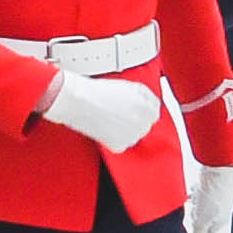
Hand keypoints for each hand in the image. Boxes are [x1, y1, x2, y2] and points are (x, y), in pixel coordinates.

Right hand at [41, 69, 165, 152]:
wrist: (79, 101)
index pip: (154, 111)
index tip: (131, 108)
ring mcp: (133, 135)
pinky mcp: (120, 145)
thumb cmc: (98, 91)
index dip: (141, 109)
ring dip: (124, 130)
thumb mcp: (128, 87)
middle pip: (144, 124)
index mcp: (148, 106)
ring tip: (108, 118)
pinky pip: (121, 144)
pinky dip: (113, 139)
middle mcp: (143, 122)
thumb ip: (143, 98)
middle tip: (117, 113)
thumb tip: (148, 106)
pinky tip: (104, 127)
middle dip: (133, 120)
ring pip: (133, 136)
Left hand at [185, 160, 232, 232]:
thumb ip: (199, 231)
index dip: (197, 229)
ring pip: (203, 203)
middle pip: (204, 217)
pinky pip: (204, 190)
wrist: (219, 168)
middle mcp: (224, 210)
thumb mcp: (202, 219)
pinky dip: (197, 189)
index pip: (208, 232)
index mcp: (222, 221)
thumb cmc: (212, 195)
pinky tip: (196, 186)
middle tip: (194, 207)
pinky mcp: (217, 184)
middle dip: (195, 213)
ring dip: (196, 200)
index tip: (192, 221)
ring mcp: (221, 197)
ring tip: (195, 195)